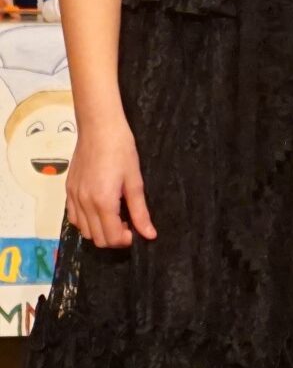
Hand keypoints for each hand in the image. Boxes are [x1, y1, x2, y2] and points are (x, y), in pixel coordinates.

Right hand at [66, 118, 156, 247]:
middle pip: (97, 238)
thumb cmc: (121, 149)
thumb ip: (140, 211)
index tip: (135, 231)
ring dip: (99, 230)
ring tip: (114, 215)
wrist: (99, 127)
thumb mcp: (135, 180)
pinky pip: (73, 217)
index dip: (125, 240)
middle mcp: (85, 204)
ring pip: (84, 230)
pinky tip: (98, 209)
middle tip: (127, 223)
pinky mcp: (68, 190)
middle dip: (114, 237)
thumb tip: (150, 234)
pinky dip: (86, 221)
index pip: (111, 237)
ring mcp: (73, 197)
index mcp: (103, 202)